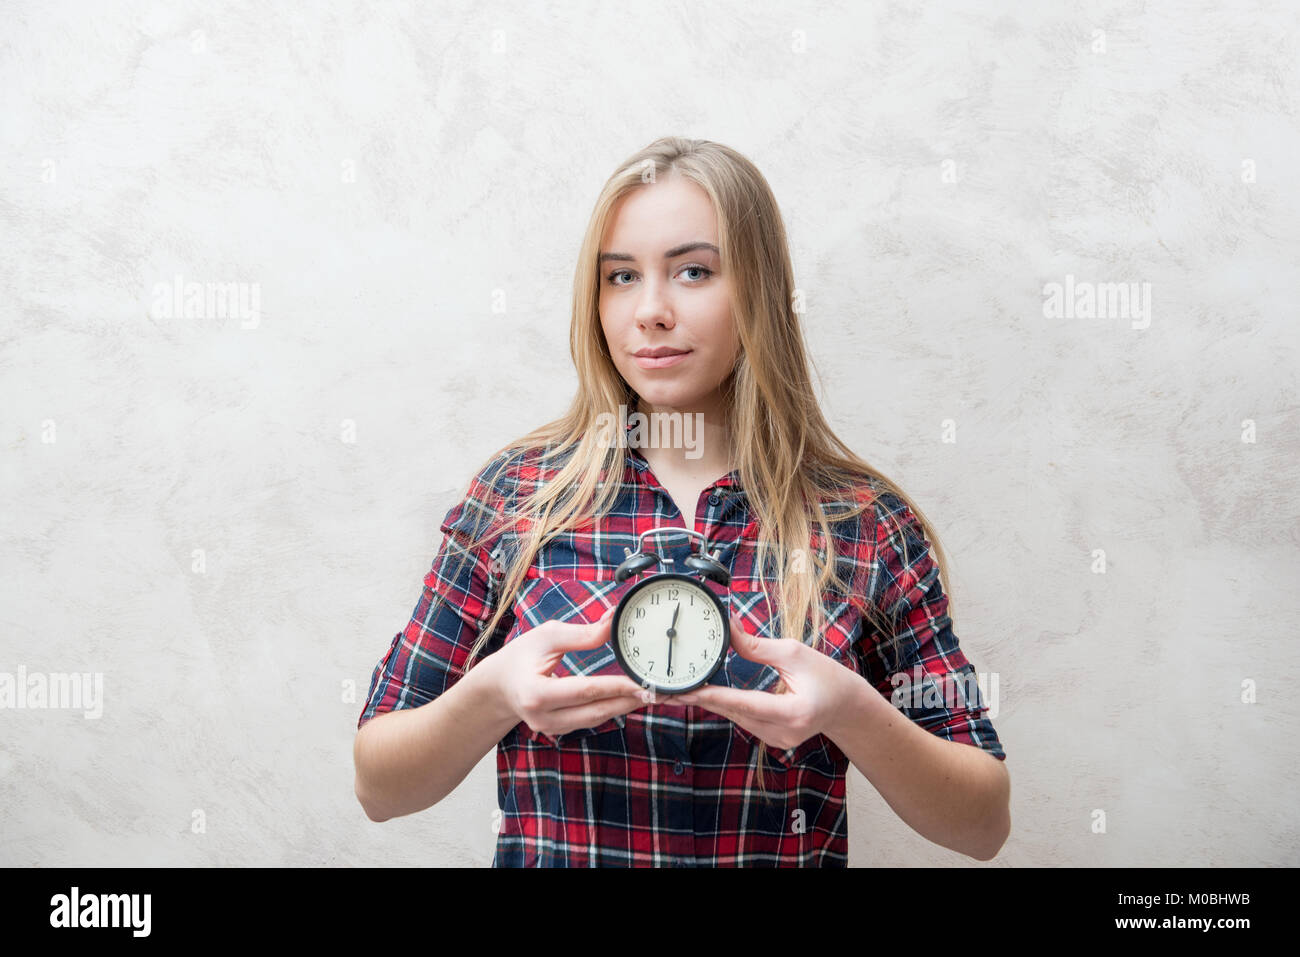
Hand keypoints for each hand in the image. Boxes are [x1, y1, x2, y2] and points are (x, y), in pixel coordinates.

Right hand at [490, 605, 648, 738]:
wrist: (498, 686)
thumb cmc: (519, 657)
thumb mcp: (547, 636)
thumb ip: (582, 634)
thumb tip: (614, 622)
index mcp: (537, 693)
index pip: (585, 690)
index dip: (616, 686)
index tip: (642, 682)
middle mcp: (544, 718)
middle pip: (597, 711)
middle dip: (630, 700)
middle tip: (658, 691)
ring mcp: (552, 729)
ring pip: (597, 719)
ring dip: (626, 706)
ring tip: (653, 695)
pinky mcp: (560, 730)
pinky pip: (592, 720)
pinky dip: (613, 709)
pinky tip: (632, 699)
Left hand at [674, 612, 859, 750]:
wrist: (847, 707)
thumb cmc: (827, 677)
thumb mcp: (795, 653)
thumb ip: (757, 647)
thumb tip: (726, 630)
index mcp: (793, 713)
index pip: (744, 703)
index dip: (712, 695)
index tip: (685, 690)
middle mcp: (782, 733)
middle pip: (732, 712)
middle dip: (699, 698)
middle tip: (665, 691)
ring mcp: (776, 741)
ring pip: (734, 717)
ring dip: (709, 702)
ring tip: (675, 691)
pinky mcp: (771, 740)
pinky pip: (741, 720)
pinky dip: (724, 706)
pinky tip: (703, 695)